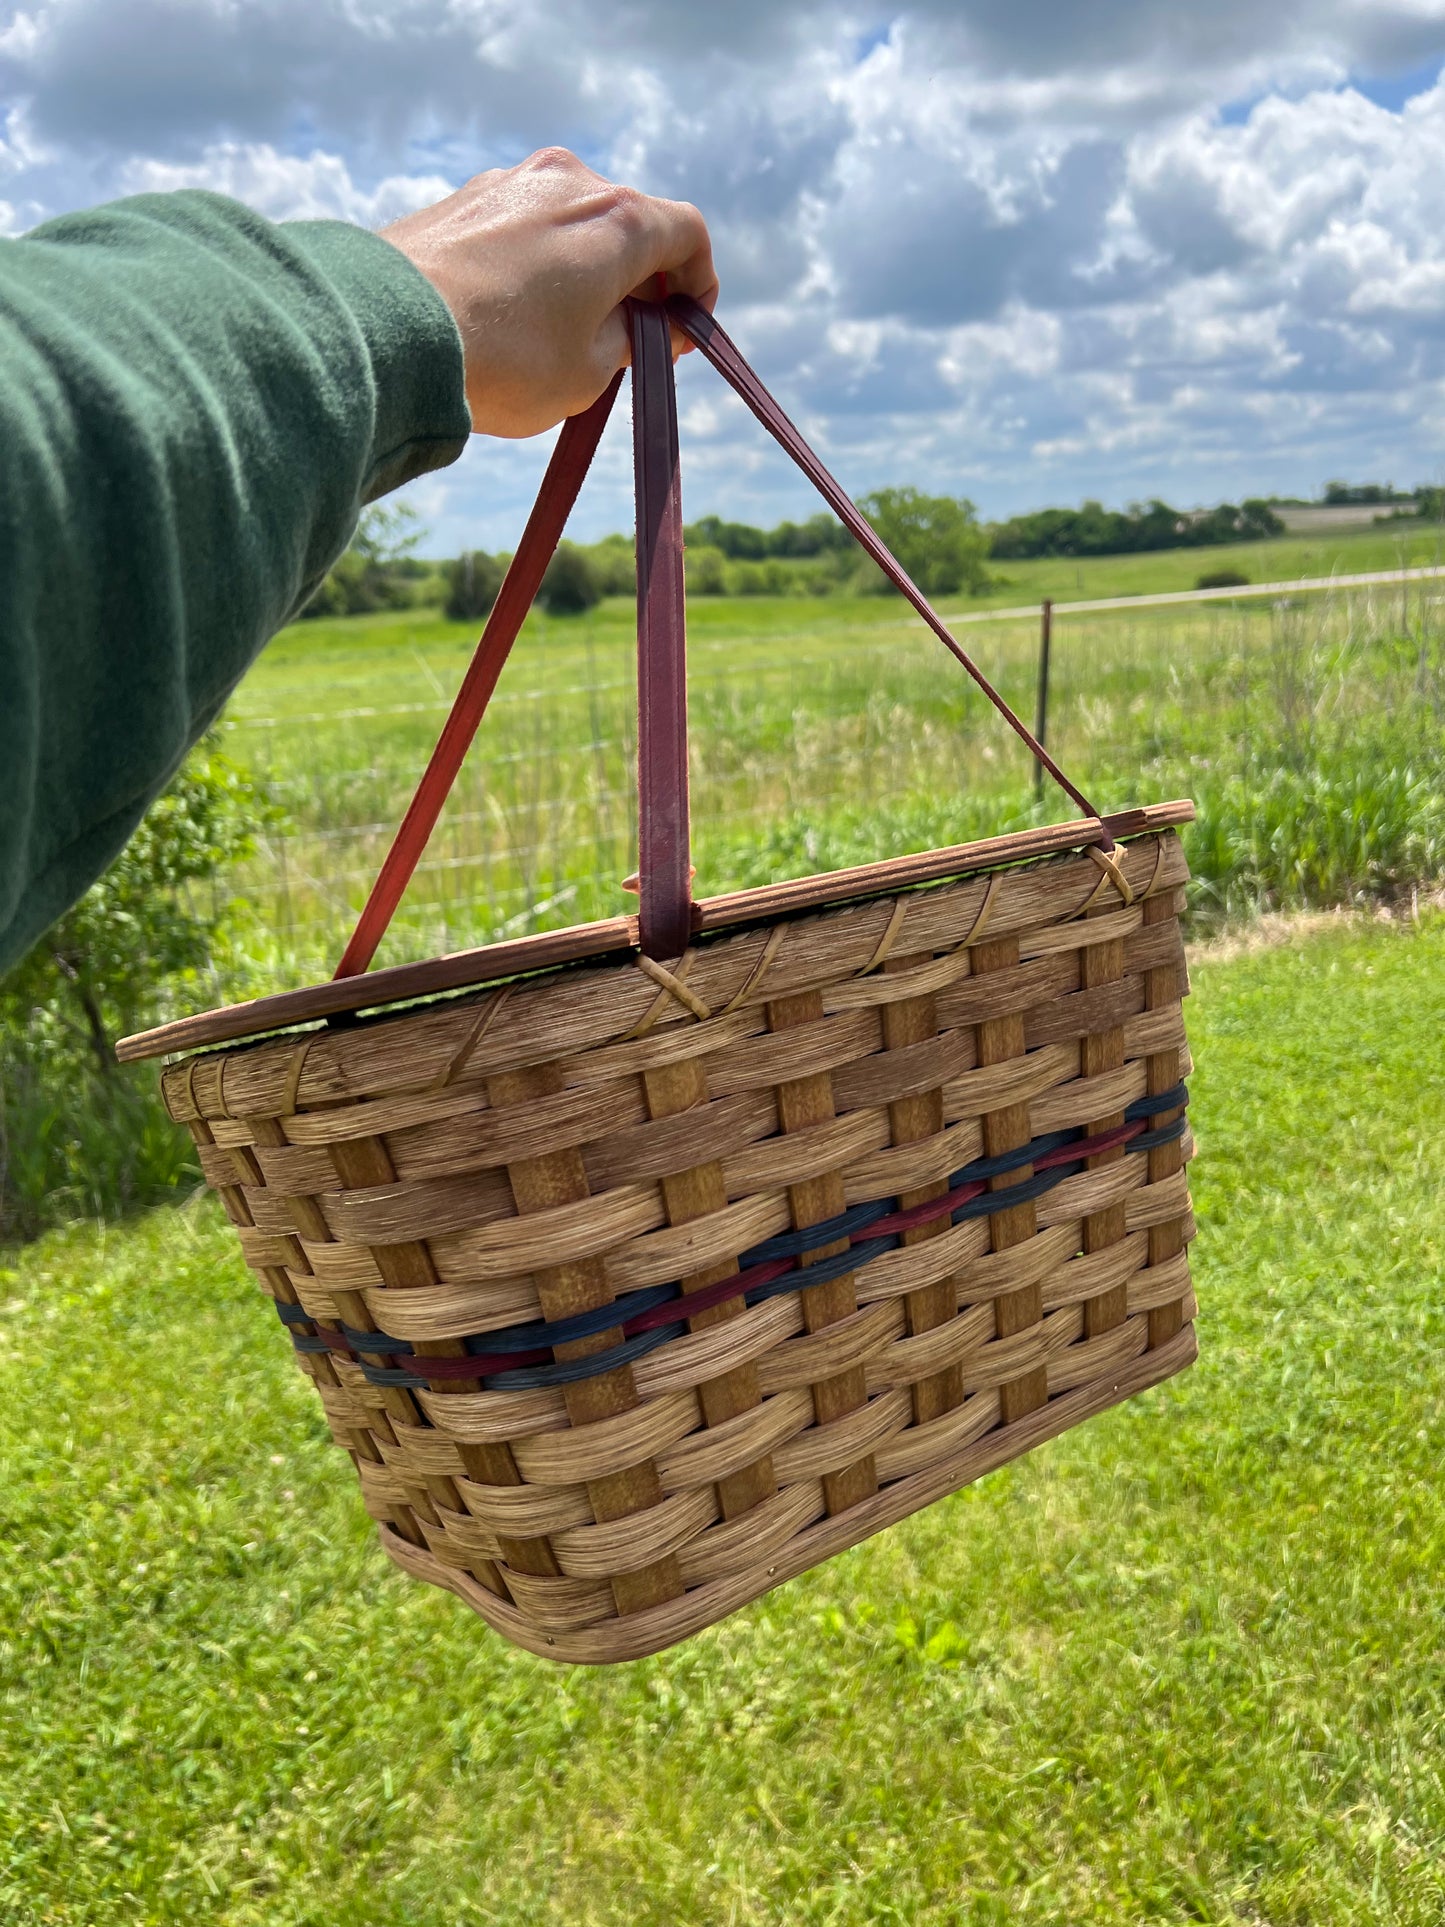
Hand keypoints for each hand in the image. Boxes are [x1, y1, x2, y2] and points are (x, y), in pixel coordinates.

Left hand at [381, 147, 717, 438]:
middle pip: (630, 224)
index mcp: (618, 219)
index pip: (688, 234)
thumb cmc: (504, 360)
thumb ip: (635, 341)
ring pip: (573, 224)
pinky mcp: (464, 198)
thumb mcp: (591, 370)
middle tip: (631, 342)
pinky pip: (524, 227)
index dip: (698, 287)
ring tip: (568, 335)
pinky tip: (517, 315)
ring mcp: (511, 182)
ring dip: (588, 272)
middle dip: (642, 282)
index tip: (682, 333)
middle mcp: (569, 181)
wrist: (388, 334)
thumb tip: (648, 327)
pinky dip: (541, 264)